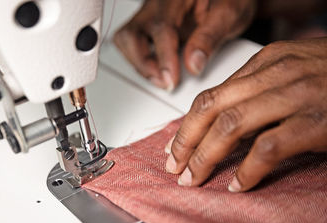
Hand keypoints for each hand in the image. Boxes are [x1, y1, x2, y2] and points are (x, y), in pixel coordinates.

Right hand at [113, 0, 255, 90]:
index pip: (160, 27)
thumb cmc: (229, 0)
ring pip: (125, 40)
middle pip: (130, 34)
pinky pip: (131, 43)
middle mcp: (157, 4)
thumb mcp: (228, 15)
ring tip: (161, 78)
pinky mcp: (148, 25)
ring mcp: (149, 14)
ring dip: (139, 64)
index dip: (164, 58)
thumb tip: (193, 65)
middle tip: (164, 81)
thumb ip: (209, 38)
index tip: (171, 80)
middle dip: (143, 64)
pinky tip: (158, 69)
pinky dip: (141, 60)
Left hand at [165, 38, 326, 191]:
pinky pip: (268, 148)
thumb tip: (222, 119)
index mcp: (267, 61)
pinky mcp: (317, 121)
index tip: (174, 146)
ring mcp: (297, 96)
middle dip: (186, 141)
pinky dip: (248, 169)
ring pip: (231, 125)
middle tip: (174, 166)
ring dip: (206, 156)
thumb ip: (258, 90)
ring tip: (194, 178)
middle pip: (211, 108)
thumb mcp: (293, 72)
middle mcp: (277, 74)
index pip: (211, 94)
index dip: (186, 124)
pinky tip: (239, 184)